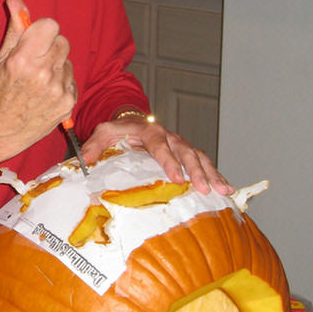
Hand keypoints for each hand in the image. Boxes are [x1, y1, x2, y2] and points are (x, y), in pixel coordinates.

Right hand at [0, 0, 76, 156]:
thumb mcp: (2, 58)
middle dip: (51, 47)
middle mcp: (42, 74)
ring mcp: (57, 90)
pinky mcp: (68, 102)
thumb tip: (16, 0)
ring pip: (67, 60)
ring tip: (40, 79)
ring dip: (56, 66)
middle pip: (62, 41)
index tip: (36, 38)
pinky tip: (47, 92)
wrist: (4, 129)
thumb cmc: (0, 92)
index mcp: (22, 60)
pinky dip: (62, 83)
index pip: (51, 26)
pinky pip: (72, 79)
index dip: (44, 30)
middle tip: (37, 60)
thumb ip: (14, 28)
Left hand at [81, 117, 233, 195]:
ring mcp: (180, 145)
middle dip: (196, 171)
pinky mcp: (187, 153)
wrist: (132, 121)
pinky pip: (204, 163)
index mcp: (149, 131)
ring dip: (211, 173)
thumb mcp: (103, 133)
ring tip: (222, 190)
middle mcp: (169, 137)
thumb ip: (94, 145)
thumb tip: (86, 160)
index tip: (176, 177)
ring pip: (199, 157)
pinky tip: (226, 189)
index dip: (169, 161)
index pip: (160, 145)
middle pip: (186, 152)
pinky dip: (215, 175)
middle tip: (203, 188)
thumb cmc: (118, 131)